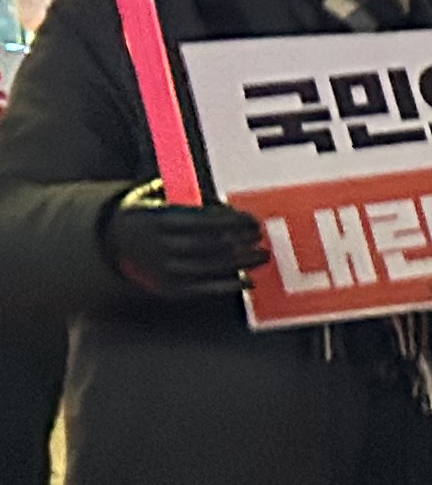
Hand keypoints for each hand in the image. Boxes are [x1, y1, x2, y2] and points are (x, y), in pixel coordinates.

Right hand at [99, 182, 263, 298]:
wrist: (115, 241)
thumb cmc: (151, 214)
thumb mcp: (160, 196)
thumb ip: (189, 196)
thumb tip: (225, 204)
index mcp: (160, 220)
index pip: (203, 221)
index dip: (231, 222)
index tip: (251, 220)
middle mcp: (162, 247)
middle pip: (209, 245)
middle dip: (239, 241)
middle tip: (260, 236)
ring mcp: (166, 269)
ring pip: (210, 267)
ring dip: (241, 263)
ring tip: (263, 256)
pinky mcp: (171, 288)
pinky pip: (204, 288)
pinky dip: (229, 286)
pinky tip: (248, 280)